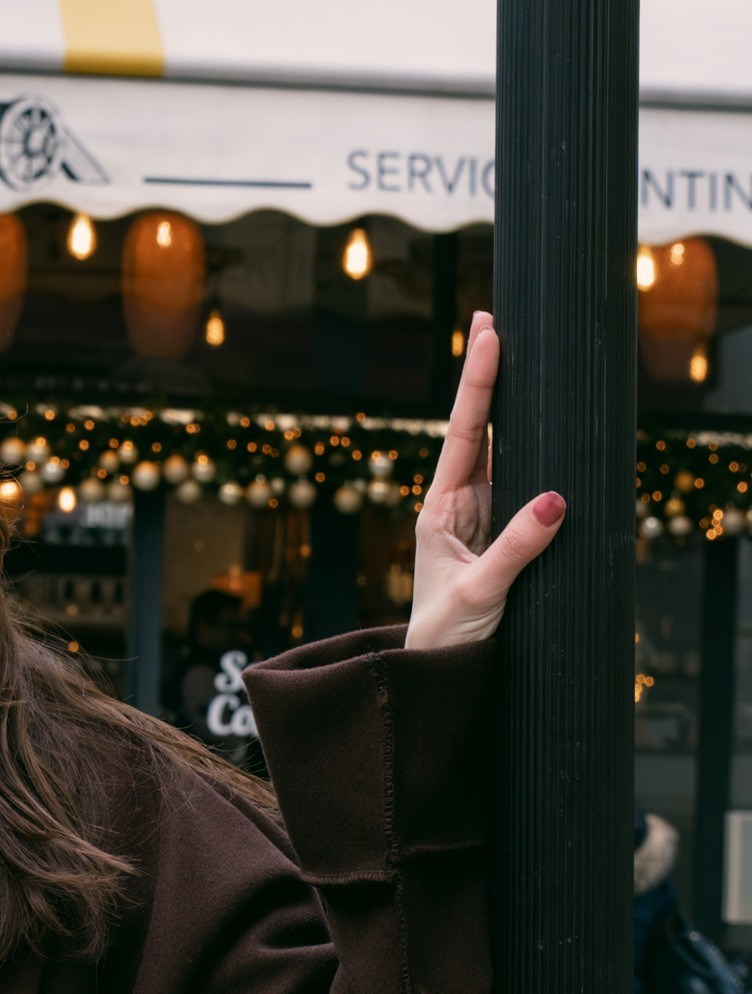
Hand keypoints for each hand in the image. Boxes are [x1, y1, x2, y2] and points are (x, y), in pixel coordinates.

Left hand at [406, 312, 564, 650]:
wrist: (438, 675)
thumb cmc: (445, 637)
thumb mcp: (481, 593)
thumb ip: (516, 548)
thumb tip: (556, 499)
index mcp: (439, 509)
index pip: (464, 435)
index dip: (478, 384)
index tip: (489, 335)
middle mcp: (458, 505)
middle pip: (479, 429)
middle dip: (487, 376)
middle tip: (494, 318)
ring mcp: (481, 518)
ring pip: (502, 452)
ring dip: (510, 406)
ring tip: (516, 352)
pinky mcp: (503, 537)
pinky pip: (522, 486)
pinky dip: (534, 452)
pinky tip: (542, 421)